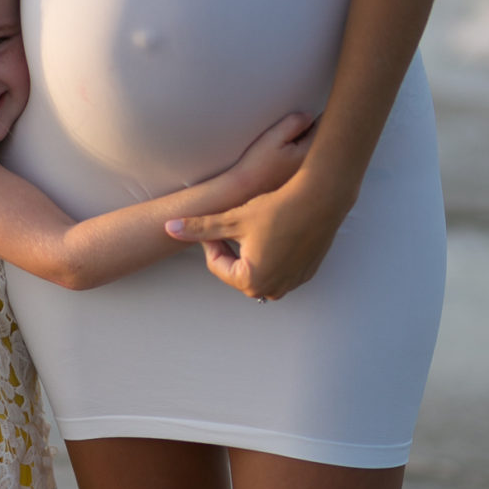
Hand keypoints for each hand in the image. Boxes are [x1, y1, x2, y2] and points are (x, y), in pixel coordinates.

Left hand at [166, 168, 353, 299]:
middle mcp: (273, 290)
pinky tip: (275, 230)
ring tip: (254, 226)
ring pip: (259, 270)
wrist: (320, 199)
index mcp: (251, 282)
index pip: (217, 266)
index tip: (216, 223)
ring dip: (251, 252)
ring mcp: (292, 283)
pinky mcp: (306, 273)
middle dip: (231, 249)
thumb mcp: (233, 218)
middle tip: (234, 223)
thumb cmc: (277, 209)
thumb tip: (168, 228)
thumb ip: (200, 228)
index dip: (211, 243)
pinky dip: (272, 254)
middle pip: (238, 271)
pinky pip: (280, 268)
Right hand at [230, 111, 317, 195]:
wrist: (244, 186)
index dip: (311, 114)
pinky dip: (287, 148)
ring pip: (302, 145)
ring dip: (294, 137)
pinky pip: (292, 155)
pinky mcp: (287, 174)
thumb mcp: (274, 137)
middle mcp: (306, 162)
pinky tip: (273, 148)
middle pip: (311, 136)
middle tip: (287, 118)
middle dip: (303, 125)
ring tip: (278, 132)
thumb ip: (294, 123)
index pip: (318, 127)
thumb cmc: (258, 162)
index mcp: (307, 151)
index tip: (300, 108)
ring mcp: (296, 170)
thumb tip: (309, 115)